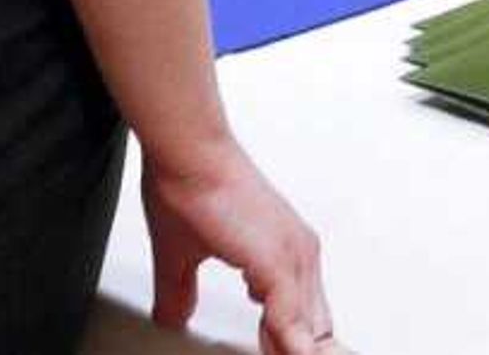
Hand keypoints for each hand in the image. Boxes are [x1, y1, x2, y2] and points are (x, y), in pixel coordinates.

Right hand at [144, 141, 335, 352]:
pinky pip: (291, 320)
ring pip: (307, 329)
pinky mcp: (277, 261)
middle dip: (294, 351)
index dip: (288, 343)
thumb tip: (174, 318)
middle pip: (313, 326)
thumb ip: (181, 291)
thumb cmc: (189, 186)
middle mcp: (298, 252)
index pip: (301, 315)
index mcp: (283, 252)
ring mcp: (292, 256)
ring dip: (291, 351)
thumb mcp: (181, 255)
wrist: (187, 153)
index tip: (268, 354)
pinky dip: (286, 345)